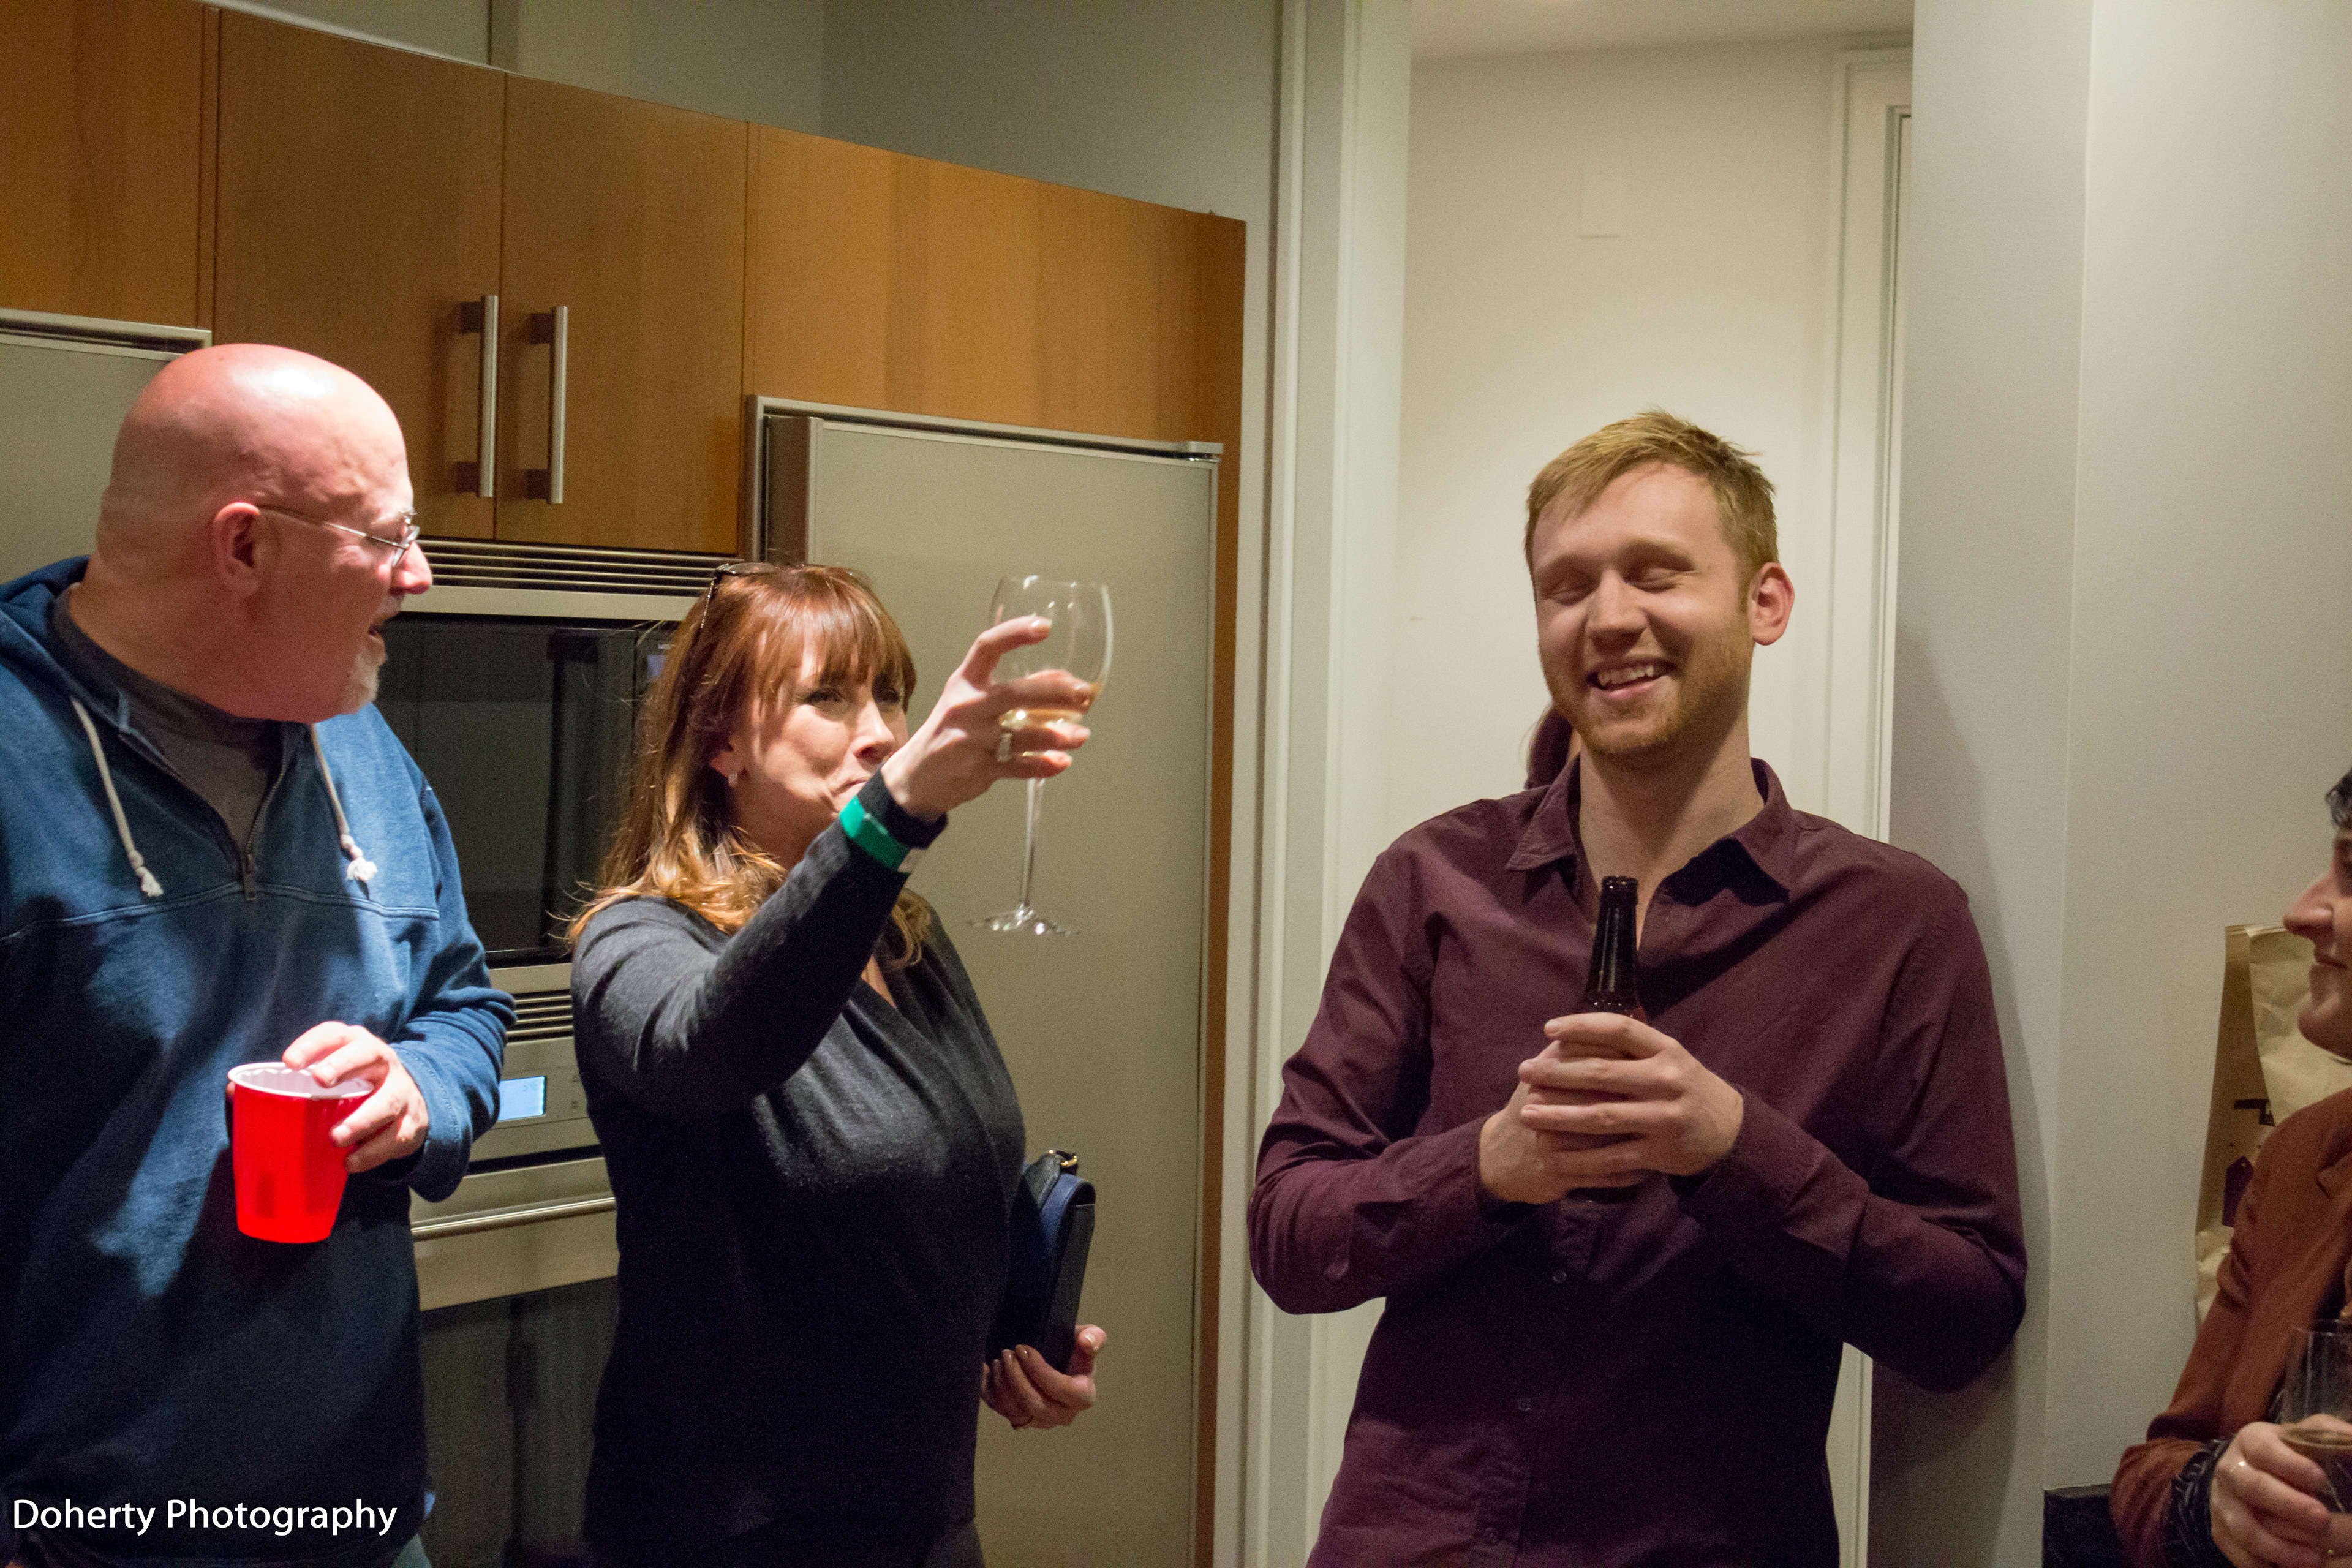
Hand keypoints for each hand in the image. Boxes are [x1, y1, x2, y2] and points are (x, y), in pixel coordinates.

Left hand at [281, 1022, 430, 1173]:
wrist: (407, 1101)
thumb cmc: (351, 1087)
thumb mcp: (327, 1075)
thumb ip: (286, 1083)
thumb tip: (235, 1090)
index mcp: (355, 1045)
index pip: (334, 1035)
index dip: (312, 1044)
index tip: (289, 1062)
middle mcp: (381, 1061)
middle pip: (367, 1055)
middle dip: (344, 1065)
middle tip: (320, 1081)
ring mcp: (401, 1090)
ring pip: (388, 1100)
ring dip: (362, 1119)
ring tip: (335, 1138)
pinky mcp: (412, 1120)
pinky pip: (396, 1136)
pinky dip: (373, 1152)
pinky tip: (351, 1162)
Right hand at [880, 617, 1094, 819]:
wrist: (917, 776)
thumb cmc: (954, 729)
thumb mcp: (972, 700)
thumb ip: (1013, 688)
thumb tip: (1064, 679)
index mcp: (964, 682)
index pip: (987, 647)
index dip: (1015, 633)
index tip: (1045, 627)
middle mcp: (966, 707)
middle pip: (1015, 694)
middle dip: (1055, 694)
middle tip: (1085, 696)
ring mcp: (971, 740)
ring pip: (1023, 735)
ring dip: (1058, 736)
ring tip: (1081, 736)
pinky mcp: (979, 769)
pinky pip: (1020, 767)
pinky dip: (1044, 766)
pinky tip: (1062, 762)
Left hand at [982, 1326, 1103, 1430]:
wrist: (1055, 1360)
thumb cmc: (1071, 1350)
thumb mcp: (1086, 1338)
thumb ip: (1093, 1337)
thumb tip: (1087, 1341)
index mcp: (1082, 1397)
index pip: (1062, 1390)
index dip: (1040, 1371)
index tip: (1024, 1349)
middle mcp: (1062, 1415)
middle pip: (1036, 1405)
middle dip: (1017, 1378)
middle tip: (1007, 1353)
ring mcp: (1040, 1421)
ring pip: (1016, 1412)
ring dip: (1003, 1385)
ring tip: (998, 1360)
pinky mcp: (1019, 1420)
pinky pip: (1001, 1412)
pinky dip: (992, 1392)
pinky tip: (990, 1371)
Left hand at [1478, 1013, 1743, 1203]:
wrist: (1728, 1132)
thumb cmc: (1684, 1087)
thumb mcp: (1670, 1057)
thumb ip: (1632, 1044)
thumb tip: (1578, 1025)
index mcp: (1667, 1050)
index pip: (1620, 1029)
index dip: (1582, 1026)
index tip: (1548, 1029)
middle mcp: (1667, 1081)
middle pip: (1603, 1073)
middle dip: (1557, 1073)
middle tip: (1523, 1071)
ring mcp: (1664, 1118)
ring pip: (1602, 1117)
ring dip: (1559, 1116)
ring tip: (1526, 1113)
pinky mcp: (1659, 1153)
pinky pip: (1611, 1157)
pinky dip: (1578, 1157)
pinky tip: (1550, 1154)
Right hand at [2210, 1420, 2351, 1566]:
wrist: (2250, 1473)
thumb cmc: (2292, 1456)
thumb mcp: (2308, 1436)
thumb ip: (2329, 1435)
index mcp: (2251, 1441)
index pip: (2263, 1449)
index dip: (2289, 1465)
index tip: (2320, 1479)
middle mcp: (2231, 1469)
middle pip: (2251, 1487)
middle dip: (2287, 1505)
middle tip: (2322, 1520)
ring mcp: (2222, 1501)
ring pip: (2242, 1526)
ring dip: (2277, 1545)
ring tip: (2314, 1559)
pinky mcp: (2220, 1529)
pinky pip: (2234, 1550)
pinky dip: (2258, 1562)